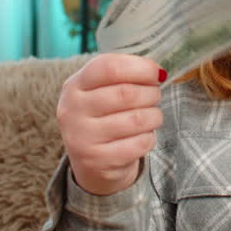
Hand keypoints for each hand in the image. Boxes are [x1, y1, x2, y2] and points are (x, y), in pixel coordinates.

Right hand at [56, 53, 165, 195]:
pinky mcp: (97, 160)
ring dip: (154, 116)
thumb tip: (158, 73)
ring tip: (153, 116)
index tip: (157, 73)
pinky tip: (144, 136)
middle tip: (155, 96)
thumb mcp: (101, 91)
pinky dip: (149, 138)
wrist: (91, 162)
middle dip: (151, 93)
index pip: (109, 67)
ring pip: (136, 119)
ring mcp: (82, 137)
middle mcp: (72, 110)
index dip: (140, 67)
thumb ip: (123, 76)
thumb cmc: (103, 117)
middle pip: (126, 93)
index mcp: (74, 85)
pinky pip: (138, 143)